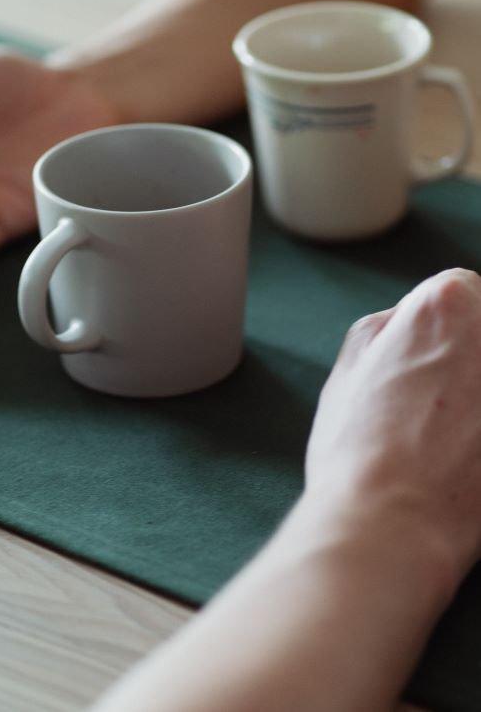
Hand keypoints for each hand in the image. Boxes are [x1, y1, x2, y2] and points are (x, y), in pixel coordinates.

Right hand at [306, 268, 480, 586]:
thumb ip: (382, 330)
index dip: (441, 328)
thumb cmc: (358, 451)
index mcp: (443, 305)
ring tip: (461, 434)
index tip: (428, 362)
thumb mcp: (347, 372)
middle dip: (471, 359)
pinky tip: (472, 456)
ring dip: (480, 394)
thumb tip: (405, 323)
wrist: (393, 524)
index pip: (461, 290)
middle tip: (445, 404)